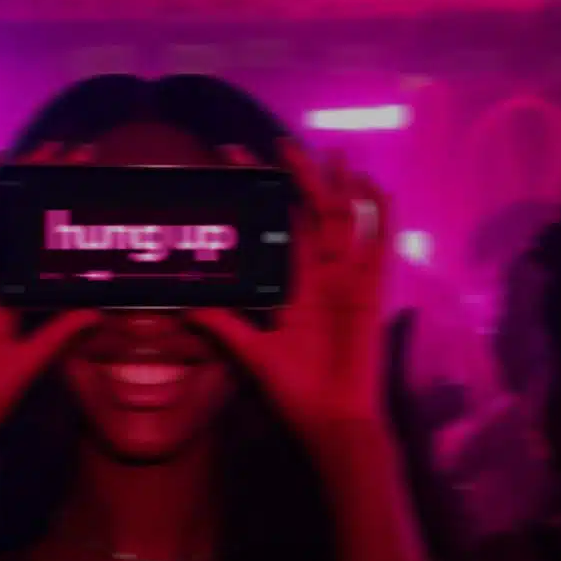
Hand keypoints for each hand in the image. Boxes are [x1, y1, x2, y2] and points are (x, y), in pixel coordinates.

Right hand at [0, 146, 99, 471]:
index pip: (29, 236)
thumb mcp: (32, 359)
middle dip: (28, 183)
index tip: (78, 179)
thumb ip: (61, 332)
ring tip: (11, 154)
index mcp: (2, 290)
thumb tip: (99, 308)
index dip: (49, 207)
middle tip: (59, 150)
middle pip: (2, 217)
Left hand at [188, 139, 389, 450]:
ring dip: (337, 186)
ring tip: (331, 150)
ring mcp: (346, 280)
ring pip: (342, 221)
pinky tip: (373, 186)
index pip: (270, 228)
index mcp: (289, 286)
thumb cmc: (293, 389)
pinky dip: (379, 216)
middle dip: (295, 178)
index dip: (256, 197)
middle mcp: (318, 275)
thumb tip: (180, 303)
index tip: (232, 165)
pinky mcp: (371, 291)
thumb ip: (221, 324)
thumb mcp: (250, 351)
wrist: (331, 419)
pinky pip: (378, 246)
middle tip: (278, 141)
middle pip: (307, 214)